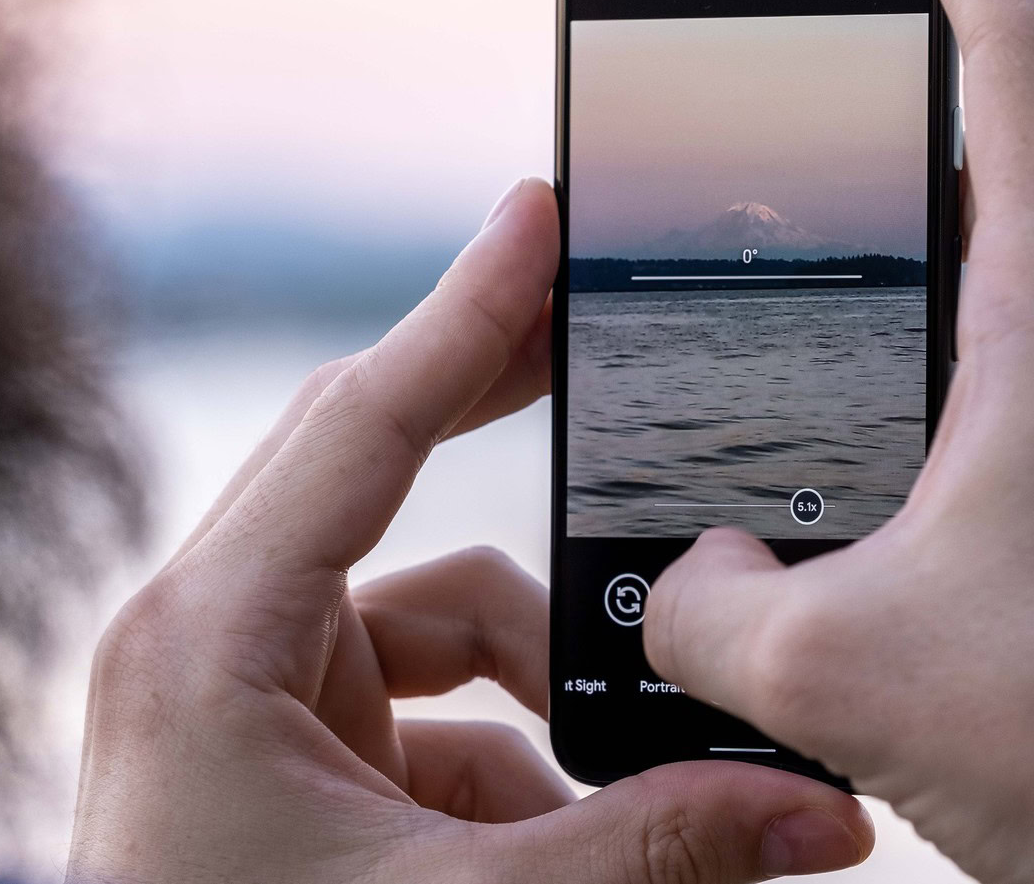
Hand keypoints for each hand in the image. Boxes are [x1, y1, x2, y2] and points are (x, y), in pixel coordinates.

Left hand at [69, 179, 871, 883]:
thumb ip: (647, 856)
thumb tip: (819, 812)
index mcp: (214, 638)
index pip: (368, 419)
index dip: (473, 310)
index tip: (549, 214)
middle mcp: (228, 641)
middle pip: (406, 481)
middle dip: (536, 450)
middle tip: (640, 369)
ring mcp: (268, 699)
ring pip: (455, 626)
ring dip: (565, 689)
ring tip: (665, 782)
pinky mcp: (307, 759)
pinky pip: (447, 714)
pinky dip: (532, 763)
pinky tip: (595, 844)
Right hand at [643, 0, 1033, 883]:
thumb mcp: (829, 668)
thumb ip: (710, 605)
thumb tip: (692, 588)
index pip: (1022, 48)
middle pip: (1013, 171)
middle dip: (895, 152)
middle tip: (797, 151)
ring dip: (933, 303)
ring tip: (830, 357)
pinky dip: (979, 393)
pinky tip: (912, 491)